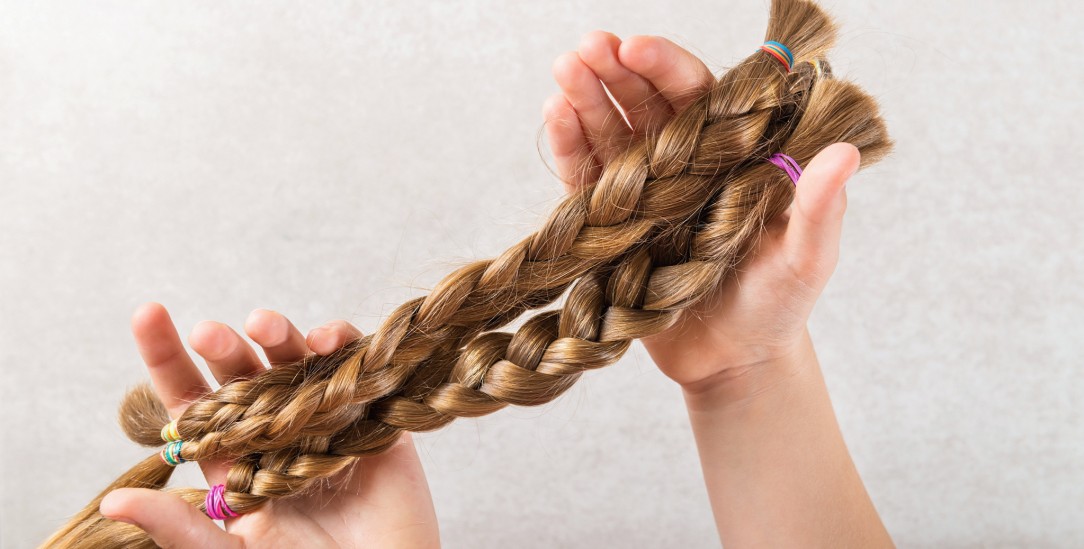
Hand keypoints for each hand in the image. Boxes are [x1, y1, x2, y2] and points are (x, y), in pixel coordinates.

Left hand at [99, 303, 439, 547]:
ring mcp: (326, 421)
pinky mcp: (372, 418)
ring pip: (296, 362)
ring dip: (279, 335)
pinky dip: (343, 346)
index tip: (148, 313)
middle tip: (207, 333)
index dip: (169, 357)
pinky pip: (355, 369)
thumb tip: (114, 500)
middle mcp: (278, 432)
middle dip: (223, 346)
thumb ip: (178, 526)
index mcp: (236, 460)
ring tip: (260, 325)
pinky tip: (322, 341)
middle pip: (244, 374)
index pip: (195, 401)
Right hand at [543, 32, 859, 394]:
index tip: (638, 49)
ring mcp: (645, 194)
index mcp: (732, 157)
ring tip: (564, 72)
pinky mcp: (612, 226)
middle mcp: (685, 166)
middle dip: (615, 73)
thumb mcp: (806, 260)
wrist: (734, 362)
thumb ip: (820, 209)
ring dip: (586, 100)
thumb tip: (845, 154)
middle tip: (589, 48)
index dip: (667, 69)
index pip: (698, 98)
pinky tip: (556, 115)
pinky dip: (570, 148)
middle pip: (646, 106)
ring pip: (611, 135)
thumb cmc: (777, 306)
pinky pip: (586, 180)